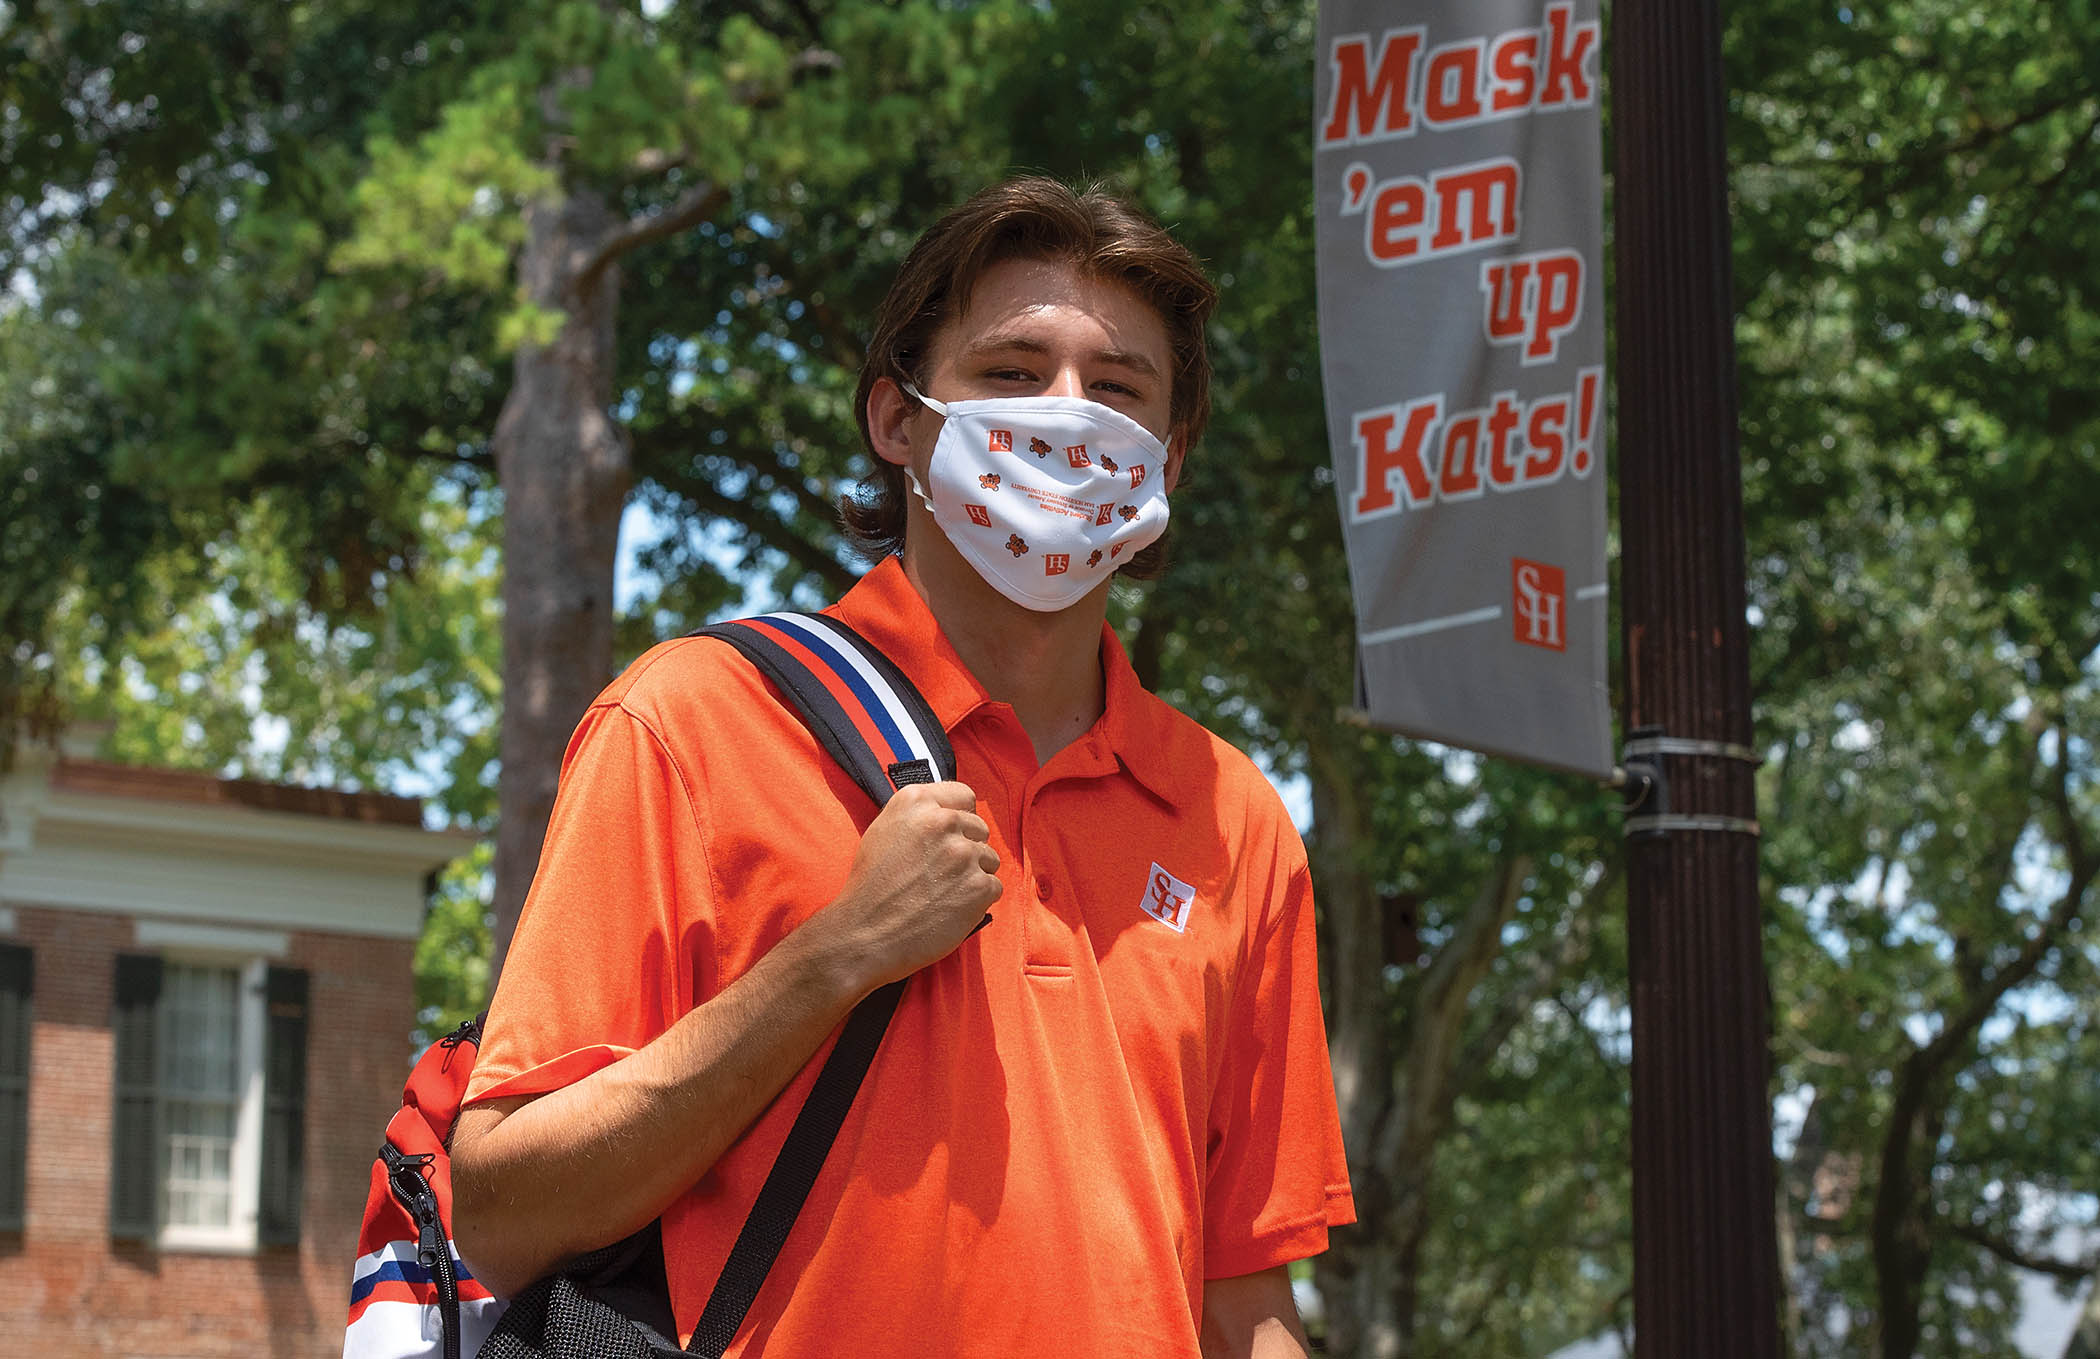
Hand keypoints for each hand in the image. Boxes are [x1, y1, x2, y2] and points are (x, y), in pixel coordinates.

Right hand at [819, 781, 1001, 988]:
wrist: (865, 935)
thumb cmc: (872, 887)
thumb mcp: (884, 831)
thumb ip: (919, 815)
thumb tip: (951, 813)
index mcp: (916, 801)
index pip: (964, 796)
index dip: (960, 818)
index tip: (949, 837)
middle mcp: (943, 821)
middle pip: (979, 829)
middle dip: (967, 849)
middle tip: (939, 874)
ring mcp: (963, 853)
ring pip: (989, 859)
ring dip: (973, 875)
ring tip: (942, 893)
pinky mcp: (978, 885)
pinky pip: (993, 887)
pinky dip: (978, 901)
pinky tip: (950, 909)